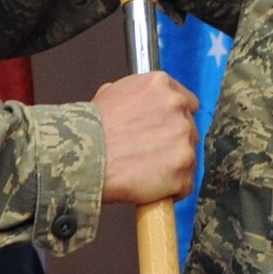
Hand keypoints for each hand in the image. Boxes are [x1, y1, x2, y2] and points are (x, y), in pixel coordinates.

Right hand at [92, 74, 197, 204]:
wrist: (83, 156)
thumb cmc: (90, 129)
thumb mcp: (111, 93)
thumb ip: (137, 95)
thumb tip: (142, 104)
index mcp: (161, 85)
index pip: (186, 101)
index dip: (174, 118)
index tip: (166, 129)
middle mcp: (176, 106)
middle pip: (189, 128)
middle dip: (173, 142)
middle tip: (149, 153)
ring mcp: (183, 138)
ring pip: (188, 155)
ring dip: (173, 165)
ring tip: (146, 171)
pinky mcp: (183, 168)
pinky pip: (185, 183)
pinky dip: (172, 189)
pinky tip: (151, 186)